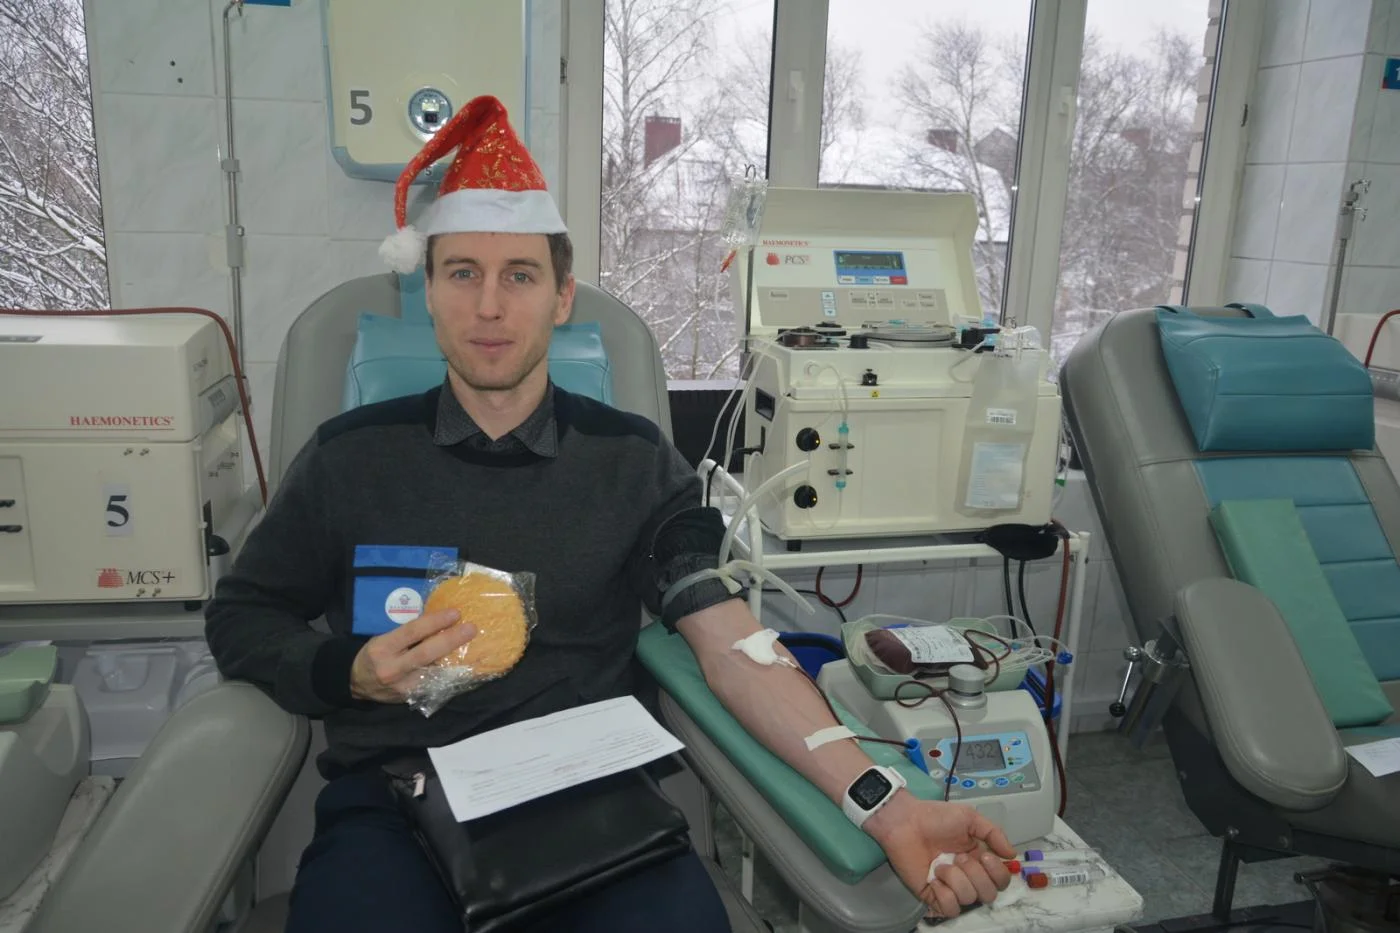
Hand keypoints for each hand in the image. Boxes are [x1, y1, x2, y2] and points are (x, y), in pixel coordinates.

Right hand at [350, 609, 476, 702]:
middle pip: (426, 654)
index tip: (455, 613)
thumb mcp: (383, 638)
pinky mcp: (412, 698)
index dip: (435, 622)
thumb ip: (408, 633)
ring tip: (479, 649)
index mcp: (382, 647)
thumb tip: (440, 620)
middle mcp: (392, 668)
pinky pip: (436, 685)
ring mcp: (403, 687)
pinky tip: (469, 668)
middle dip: (451, 640)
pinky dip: (453, 676)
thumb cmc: (374, 654)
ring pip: (435, 673)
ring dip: (458, 661)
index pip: (412, 632)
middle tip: (471, 629)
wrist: (356, 683)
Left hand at [864, 791, 1015, 919]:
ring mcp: (949, 887)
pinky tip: (934, 879)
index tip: (983, 855)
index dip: (997, 872)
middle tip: (958, 857)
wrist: (905, 822)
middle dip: (976, 875)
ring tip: (940, 864)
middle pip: (989, 894)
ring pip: (969, 899)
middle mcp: (967, 876)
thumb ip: (994, 834)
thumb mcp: (970, 818)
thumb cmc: (935, 817)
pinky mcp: (931, 895)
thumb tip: (1012, 855)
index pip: (1001, 880)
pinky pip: (949, 909)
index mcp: (978, 860)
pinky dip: (944, 895)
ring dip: (956, 879)